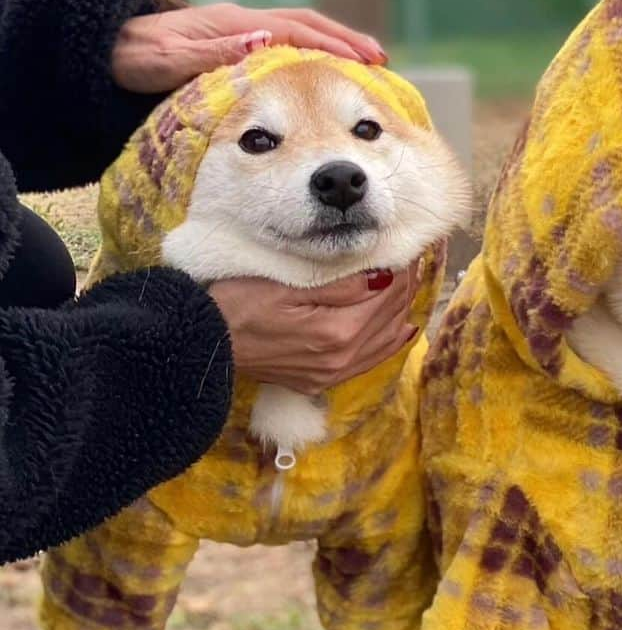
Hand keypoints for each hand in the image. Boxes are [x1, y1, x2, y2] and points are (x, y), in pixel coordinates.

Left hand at [112, 4, 386, 94]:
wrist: (101, 49)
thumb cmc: (131, 58)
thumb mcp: (168, 60)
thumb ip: (216, 53)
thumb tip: (265, 40)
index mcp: (233, 23)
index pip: (296, 30)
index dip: (334, 45)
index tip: (366, 60)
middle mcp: (241, 23)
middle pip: (305, 25)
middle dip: (344, 41)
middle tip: (380, 61)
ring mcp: (237, 32)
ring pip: (297, 34)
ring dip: (332, 47)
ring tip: (364, 66)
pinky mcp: (232, 45)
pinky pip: (283, 46)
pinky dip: (311, 56)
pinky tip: (322, 74)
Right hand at [209, 263, 419, 394]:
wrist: (203, 345)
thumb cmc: (236, 304)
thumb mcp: (287, 285)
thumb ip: (339, 285)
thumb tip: (382, 277)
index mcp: (336, 332)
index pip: (387, 295)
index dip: (401, 269)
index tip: (407, 247)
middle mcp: (341, 359)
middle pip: (391, 317)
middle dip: (405, 286)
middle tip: (411, 259)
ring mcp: (332, 374)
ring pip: (385, 341)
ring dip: (400, 311)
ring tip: (406, 284)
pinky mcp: (320, 381)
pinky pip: (369, 362)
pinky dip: (389, 343)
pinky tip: (401, 330)